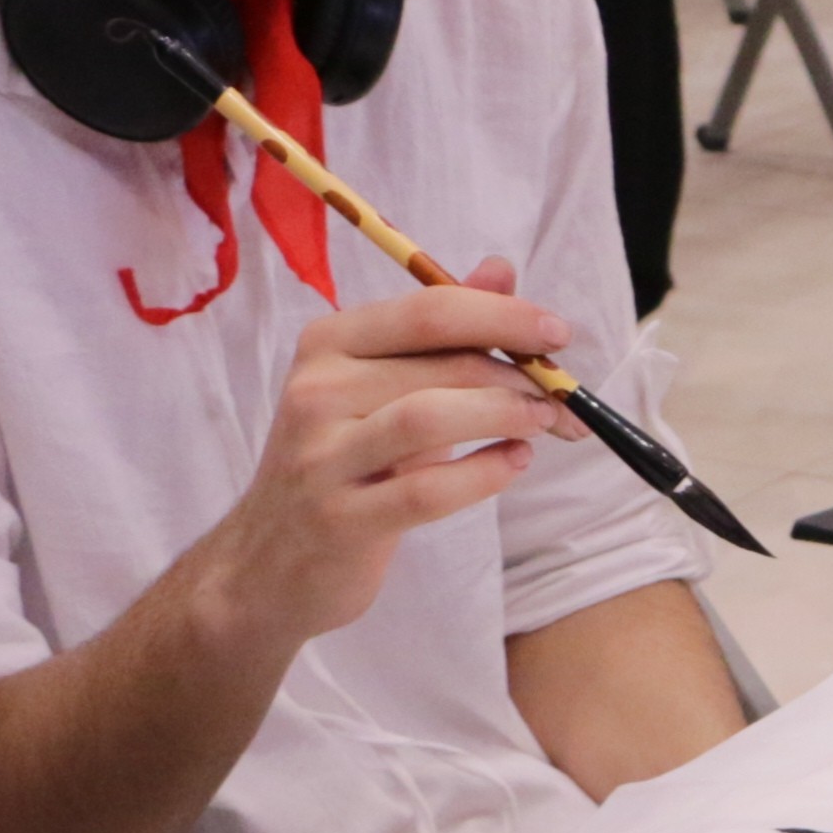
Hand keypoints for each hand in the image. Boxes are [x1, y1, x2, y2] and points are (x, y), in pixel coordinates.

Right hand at [187, 264, 577, 648]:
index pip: (428, 309)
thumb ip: (441, 331)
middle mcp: (316, 390)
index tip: (558, 333)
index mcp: (328, 343)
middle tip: (563, 397)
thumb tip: (502, 270)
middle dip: (518, 374)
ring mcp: (320, 456)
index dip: (503, 315)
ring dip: (505, 416)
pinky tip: (512, 465)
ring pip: (430, 416)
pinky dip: (484, 474)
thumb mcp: (383, 388)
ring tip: (543, 425)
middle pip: (440, 363)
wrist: (268, 562)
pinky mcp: (339, 519)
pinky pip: (426, 490)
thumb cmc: (342, 464)